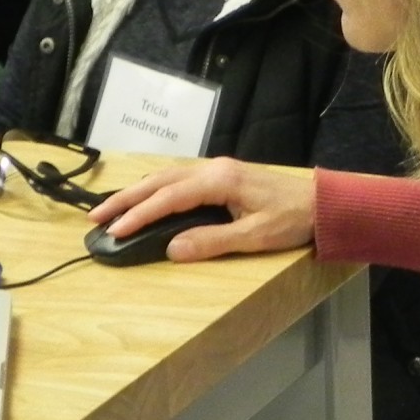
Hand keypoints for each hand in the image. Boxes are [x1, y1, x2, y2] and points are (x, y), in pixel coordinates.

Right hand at [87, 158, 314, 262]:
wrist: (323, 203)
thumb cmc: (293, 219)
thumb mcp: (254, 236)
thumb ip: (211, 242)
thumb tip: (172, 249)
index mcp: (219, 181)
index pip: (168, 198)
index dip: (139, 215)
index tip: (115, 230)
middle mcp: (214, 169)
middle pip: (159, 182)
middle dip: (126, 200)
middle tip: (96, 217)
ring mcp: (217, 170)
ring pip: (166, 178)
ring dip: (138, 192)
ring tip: (112, 209)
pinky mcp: (222, 176)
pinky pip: (179, 180)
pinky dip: (156, 189)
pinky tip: (146, 199)